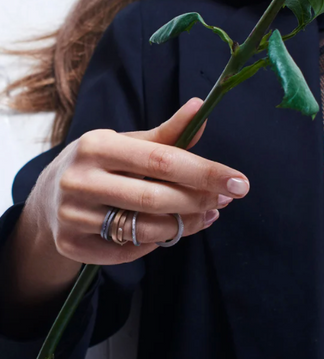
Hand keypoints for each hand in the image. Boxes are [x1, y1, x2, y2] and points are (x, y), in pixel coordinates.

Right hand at [26, 98, 249, 265]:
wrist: (48, 198)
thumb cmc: (99, 165)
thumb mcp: (125, 143)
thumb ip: (166, 134)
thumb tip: (199, 106)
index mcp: (96, 145)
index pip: (162, 160)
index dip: (205, 172)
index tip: (239, 181)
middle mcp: (80, 180)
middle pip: (156, 198)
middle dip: (199, 201)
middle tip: (226, 198)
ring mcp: (72, 215)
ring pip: (145, 229)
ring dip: (186, 225)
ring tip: (206, 214)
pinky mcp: (71, 245)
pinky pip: (129, 251)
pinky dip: (156, 242)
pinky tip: (168, 229)